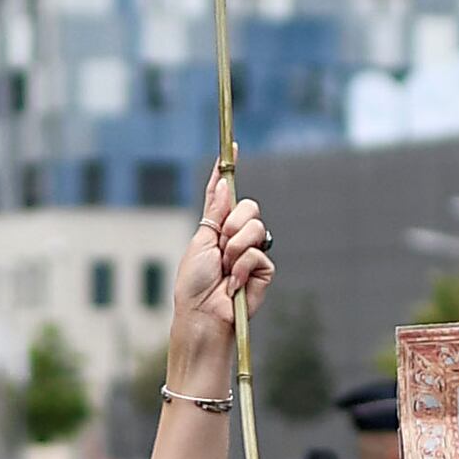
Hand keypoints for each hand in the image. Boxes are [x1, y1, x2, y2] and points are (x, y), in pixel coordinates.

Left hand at [164, 168, 271, 385]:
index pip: (224, 194)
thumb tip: (222, 181)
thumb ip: (215, 212)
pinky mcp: (264, 270)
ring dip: (236, 247)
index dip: (227, 171)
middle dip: (234, 223)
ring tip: (225, 268)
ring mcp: (252, 252)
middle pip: (249, 207)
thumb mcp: (200, 240)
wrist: (202, 313)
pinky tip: (233, 282)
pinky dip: (242, 266)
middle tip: (221, 245)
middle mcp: (236, 236)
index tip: (231, 145)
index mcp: (217, 227)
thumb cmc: (194, 283)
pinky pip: (258, 253)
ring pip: (256, 227)